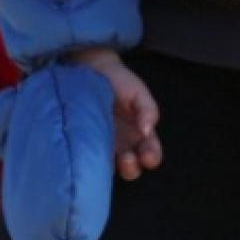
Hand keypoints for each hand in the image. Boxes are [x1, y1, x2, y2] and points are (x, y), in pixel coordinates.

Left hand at [67, 46, 162, 179]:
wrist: (94, 71)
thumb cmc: (121, 82)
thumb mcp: (139, 92)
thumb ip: (148, 109)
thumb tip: (147, 130)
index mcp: (141, 133)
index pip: (151, 153)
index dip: (151, 158)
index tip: (147, 155)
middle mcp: (126, 145)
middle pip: (133, 167)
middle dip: (132, 168)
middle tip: (128, 159)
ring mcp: (106, 146)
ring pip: (113, 168)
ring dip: (113, 168)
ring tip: (111, 160)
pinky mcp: (88, 144)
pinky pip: (93, 160)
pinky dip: (95, 164)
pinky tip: (94, 159)